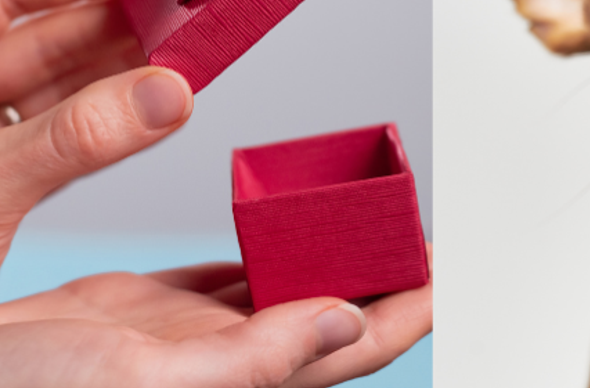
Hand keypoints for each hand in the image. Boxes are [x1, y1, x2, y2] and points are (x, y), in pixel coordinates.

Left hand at [0, 0, 194, 381]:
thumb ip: (76, 138)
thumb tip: (164, 93)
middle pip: (48, 34)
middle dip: (121, 22)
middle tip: (187, 12)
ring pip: (68, 84)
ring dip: (128, 70)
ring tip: (190, 53)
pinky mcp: (5, 182)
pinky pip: (75, 133)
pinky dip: (119, 121)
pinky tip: (158, 106)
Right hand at [0, 259, 432, 387]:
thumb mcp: (144, 375)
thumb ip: (254, 358)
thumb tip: (345, 321)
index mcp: (239, 378)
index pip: (351, 340)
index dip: (406, 307)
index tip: (445, 267)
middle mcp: (226, 359)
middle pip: (328, 307)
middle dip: (375, 272)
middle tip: (412, 226)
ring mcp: (188, 333)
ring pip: (280, 288)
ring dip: (322, 254)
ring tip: (360, 216)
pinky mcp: (146, 309)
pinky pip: (220, 275)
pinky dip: (256, 250)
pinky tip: (276, 228)